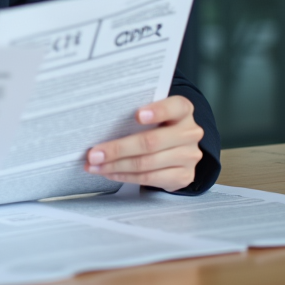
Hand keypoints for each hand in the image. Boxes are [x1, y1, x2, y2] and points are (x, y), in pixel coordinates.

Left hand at [84, 95, 202, 192]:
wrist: (178, 149)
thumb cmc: (157, 126)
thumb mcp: (153, 114)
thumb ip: (136, 115)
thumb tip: (99, 123)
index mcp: (183, 110)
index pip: (175, 106)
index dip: (157, 111)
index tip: (136, 115)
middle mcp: (190, 133)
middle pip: (151, 142)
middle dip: (118, 149)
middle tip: (94, 154)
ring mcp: (189, 156)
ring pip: (147, 163)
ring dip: (116, 166)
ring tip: (95, 166)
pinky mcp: (184, 176)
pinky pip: (150, 178)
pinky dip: (126, 176)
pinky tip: (110, 173)